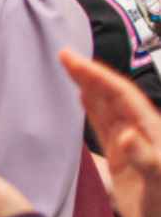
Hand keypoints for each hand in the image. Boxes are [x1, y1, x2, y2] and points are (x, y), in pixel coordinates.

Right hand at [61, 48, 160, 216]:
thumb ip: (146, 159)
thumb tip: (125, 135)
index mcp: (151, 131)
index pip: (120, 94)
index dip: (96, 75)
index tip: (72, 59)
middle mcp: (141, 133)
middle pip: (112, 95)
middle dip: (90, 74)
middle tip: (64, 56)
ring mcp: (131, 146)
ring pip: (107, 108)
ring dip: (89, 87)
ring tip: (70, 68)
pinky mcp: (122, 160)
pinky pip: (104, 126)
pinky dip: (92, 110)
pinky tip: (83, 100)